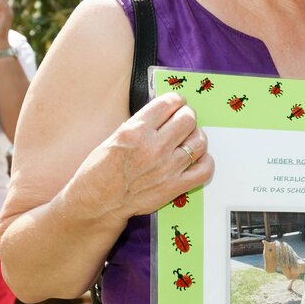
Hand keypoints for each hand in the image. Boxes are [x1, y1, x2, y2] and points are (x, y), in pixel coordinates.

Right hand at [72, 92, 211, 222]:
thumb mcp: (114, 138)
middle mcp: (153, 147)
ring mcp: (167, 167)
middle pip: (187, 119)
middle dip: (187, 116)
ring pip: (199, 142)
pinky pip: (204, 170)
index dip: (176, 100)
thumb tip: (160, 114)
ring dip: (196, 137)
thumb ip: (139, 125)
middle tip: (184, 119)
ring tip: (190, 138)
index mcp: (135, 131)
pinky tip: (199, 159)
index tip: (177, 102)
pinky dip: (206, 162)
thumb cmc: (100, 173)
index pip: (168, 104)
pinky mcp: (175, 186)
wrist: (98, 203)